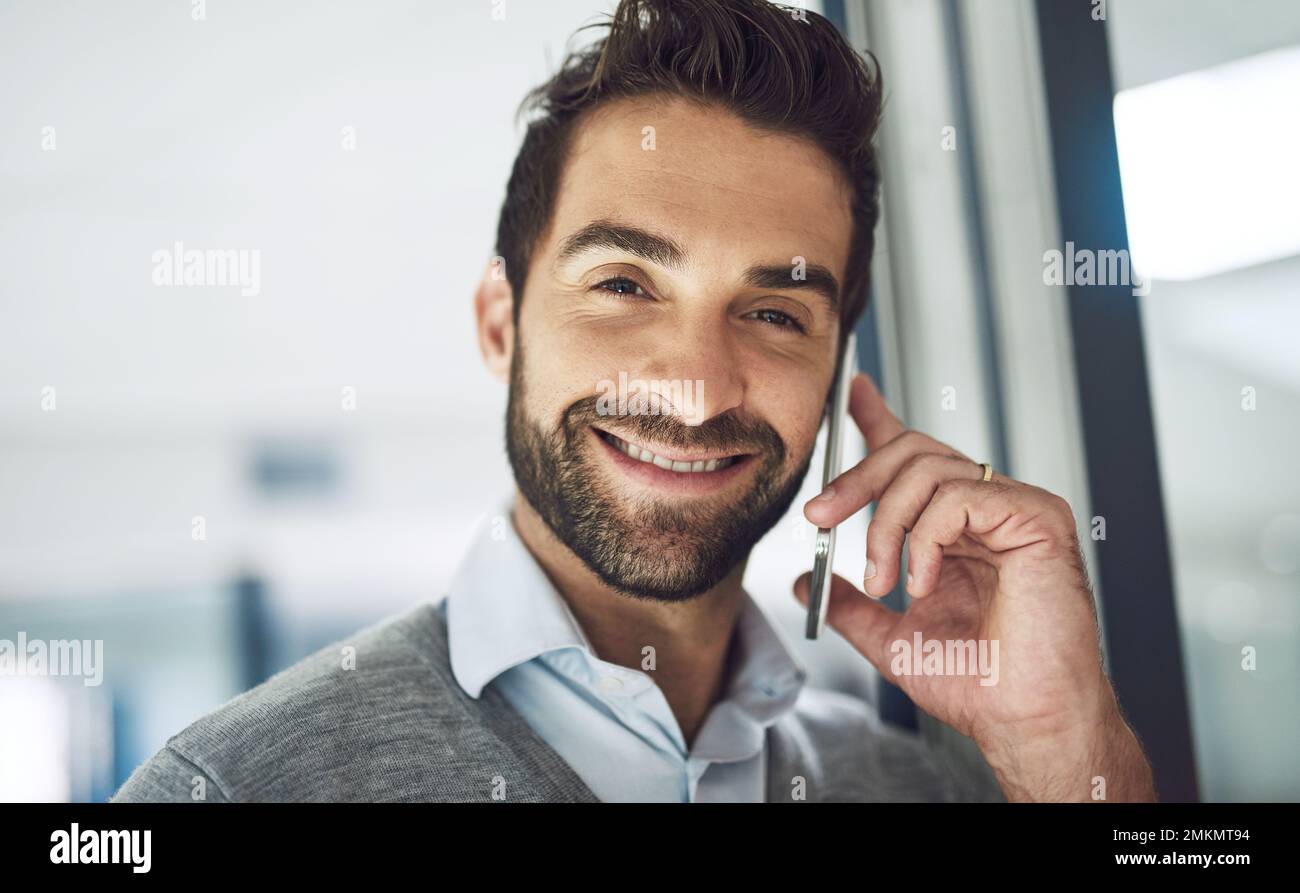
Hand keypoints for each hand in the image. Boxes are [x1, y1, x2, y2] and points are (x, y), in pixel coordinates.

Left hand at [795, 372, 1154, 800]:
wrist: (1023, 721)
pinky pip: (960, 496)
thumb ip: (852, 605)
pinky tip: (923, 583)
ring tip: (885, 581)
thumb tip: (807, 579)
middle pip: (912, 451)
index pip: (916, 459)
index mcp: (958, 529)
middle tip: (820, 517)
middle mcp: (987, 510)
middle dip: (856, 479)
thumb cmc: (978, 684)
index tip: (852, 394)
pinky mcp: (1037, 517)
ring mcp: (1015, 509)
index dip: (880, 420)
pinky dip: (926, 538)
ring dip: (885, 525)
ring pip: (928, 470)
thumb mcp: (892, 638)